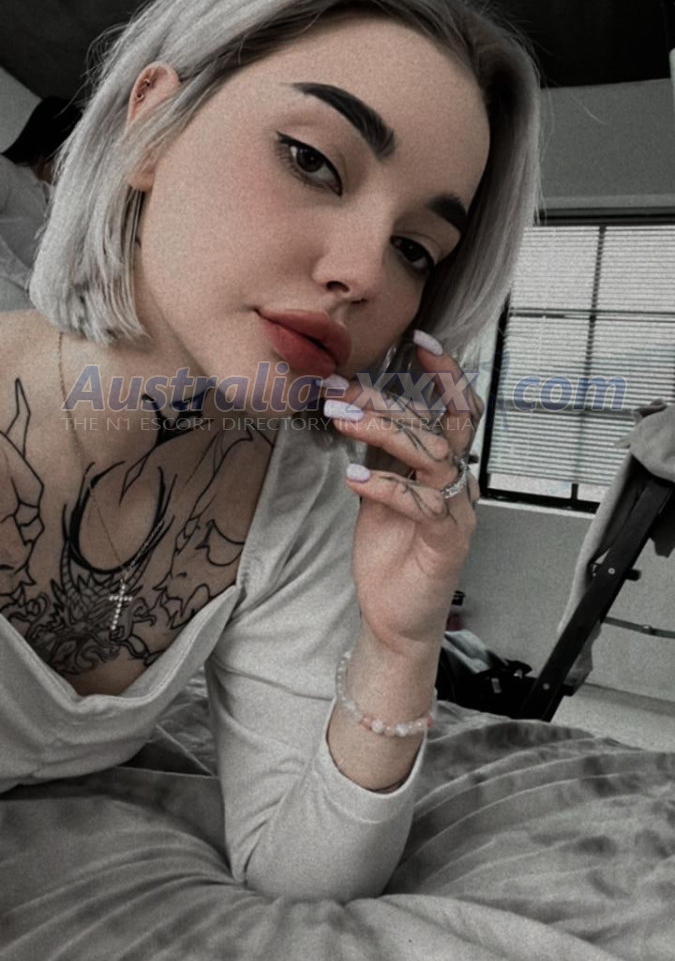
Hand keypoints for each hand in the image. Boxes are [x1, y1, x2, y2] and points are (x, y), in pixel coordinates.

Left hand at [322, 337, 482, 655]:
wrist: (394, 618)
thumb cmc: (390, 554)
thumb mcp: (378, 489)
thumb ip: (379, 451)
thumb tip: (356, 403)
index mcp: (444, 468)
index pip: (458, 410)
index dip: (446, 374)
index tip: (419, 342)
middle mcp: (457, 484)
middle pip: (439, 425)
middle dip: (389, 400)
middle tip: (343, 388)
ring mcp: (455, 512)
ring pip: (433, 455)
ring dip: (385, 431)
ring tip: (343, 418)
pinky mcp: (445, 542)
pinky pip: (423, 503)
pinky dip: (386, 486)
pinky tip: (353, 478)